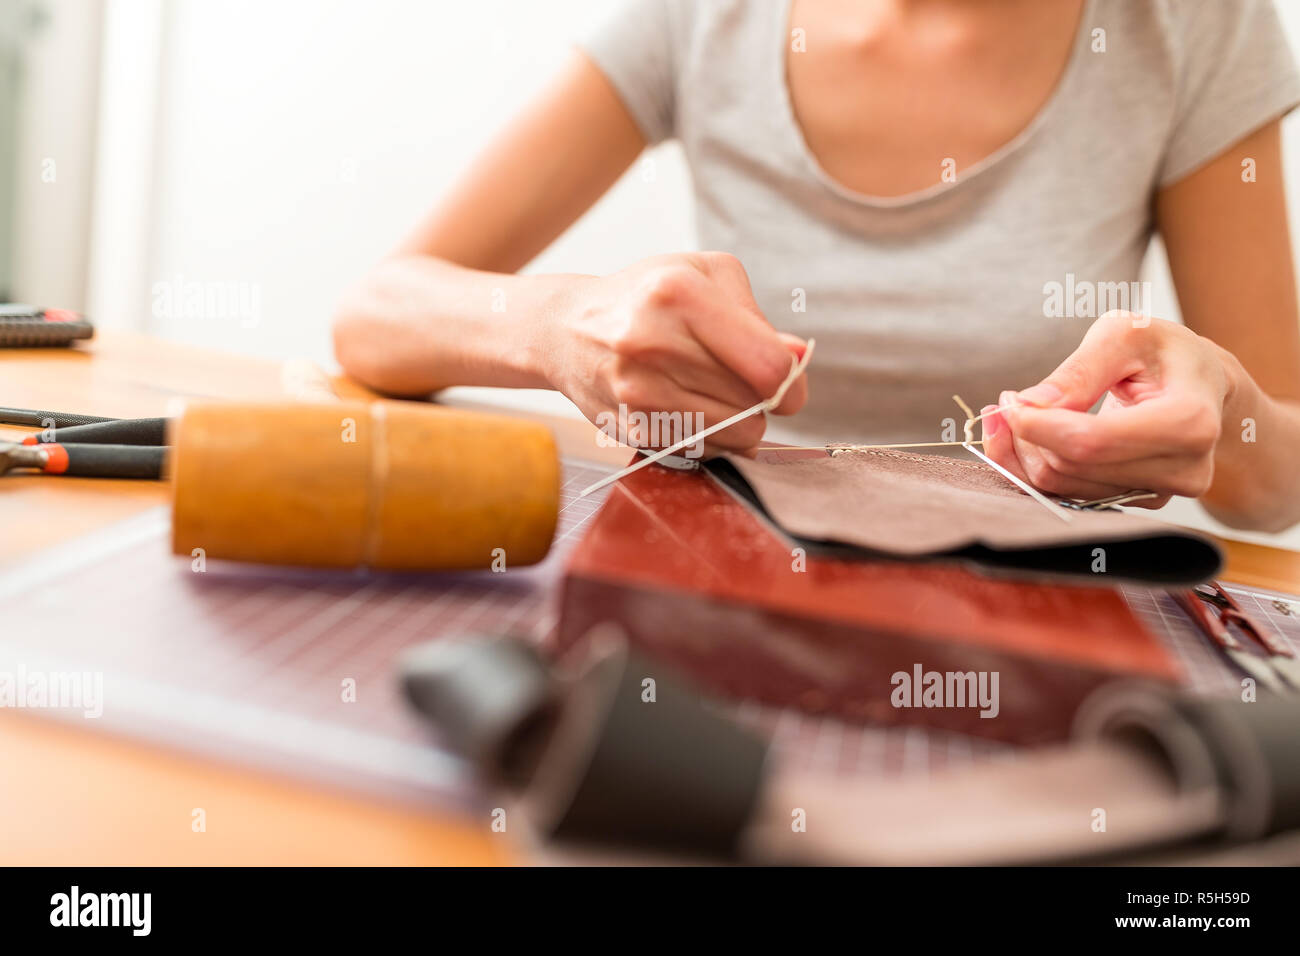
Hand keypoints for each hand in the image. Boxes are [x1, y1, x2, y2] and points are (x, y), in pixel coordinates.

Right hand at [548, 252, 807, 453]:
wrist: (566, 329)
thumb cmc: (647, 296)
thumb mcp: (704, 275)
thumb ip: (756, 317)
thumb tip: (797, 358)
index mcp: (678, 294)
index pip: (768, 366)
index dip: (791, 379)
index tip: (786, 376)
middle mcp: (652, 343)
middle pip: (755, 405)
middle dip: (763, 397)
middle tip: (740, 378)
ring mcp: (637, 392)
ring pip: (735, 435)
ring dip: (740, 419)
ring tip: (713, 391)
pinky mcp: (630, 429)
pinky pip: (705, 450)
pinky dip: (711, 435)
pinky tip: (688, 406)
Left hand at [981, 311, 1237, 507]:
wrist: (1202, 386)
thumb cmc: (1164, 352)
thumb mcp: (1126, 333)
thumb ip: (1078, 370)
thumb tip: (1029, 405)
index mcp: (1188, 422)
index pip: (1091, 441)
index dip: (1037, 426)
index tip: (1009, 402)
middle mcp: (1181, 469)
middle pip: (1073, 465)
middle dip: (1025, 434)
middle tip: (1008, 401)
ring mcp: (1161, 492)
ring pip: (1063, 485)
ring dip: (1025, 451)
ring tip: (1020, 411)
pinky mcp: (1137, 502)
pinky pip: (1068, 494)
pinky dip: (1038, 466)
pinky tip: (1032, 436)